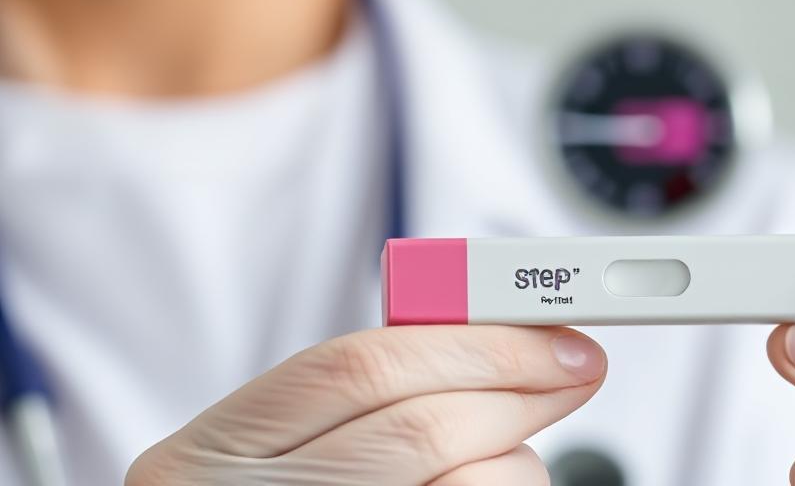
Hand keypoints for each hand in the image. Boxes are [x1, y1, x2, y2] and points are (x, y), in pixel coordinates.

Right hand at [126, 326, 605, 484]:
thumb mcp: (274, 446)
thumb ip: (359, 395)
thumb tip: (495, 341)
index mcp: (209, 454)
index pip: (358, 367)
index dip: (472, 342)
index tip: (548, 331)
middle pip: (419, 429)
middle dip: (516, 386)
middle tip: (577, 367)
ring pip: (467, 485)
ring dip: (517, 462)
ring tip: (510, 454)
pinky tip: (494, 483)